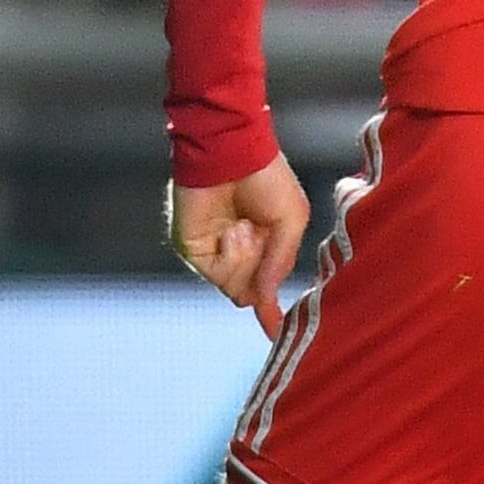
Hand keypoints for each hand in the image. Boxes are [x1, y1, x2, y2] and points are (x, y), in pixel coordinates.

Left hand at [168, 158, 313, 336]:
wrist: (232, 152)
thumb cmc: (266, 178)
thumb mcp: (290, 221)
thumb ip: (280, 262)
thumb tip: (266, 299)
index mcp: (261, 244)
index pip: (263, 287)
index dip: (271, 311)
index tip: (276, 331)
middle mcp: (236, 252)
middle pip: (250, 293)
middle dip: (262, 273)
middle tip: (262, 240)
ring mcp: (213, 253)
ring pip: (236, 290)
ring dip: (248, 262)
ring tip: (245, 227)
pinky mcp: (193, 250)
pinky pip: (219, 275)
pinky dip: (232, 257)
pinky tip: (233, 230)